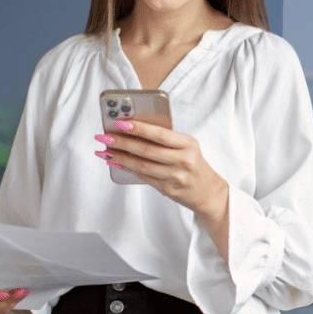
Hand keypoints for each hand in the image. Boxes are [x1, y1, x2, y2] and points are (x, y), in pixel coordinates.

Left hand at [95, 120, 228, 216]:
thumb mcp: (187, 147)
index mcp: (188, 144)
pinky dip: (127, 168)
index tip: (119, 122)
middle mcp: (183, 160)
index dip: (138, 128)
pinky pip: (143, 176)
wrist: (208, 191)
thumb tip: (133, 131)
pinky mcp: (167, 189)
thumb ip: (166, 140)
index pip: (160, 134)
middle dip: (122, 142)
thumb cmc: (193, 164)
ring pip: (142, 165)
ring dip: (120, 157)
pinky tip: (115, 162)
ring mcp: (175, 177)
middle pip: (147, 150)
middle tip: (104, 136)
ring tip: (104, 150)